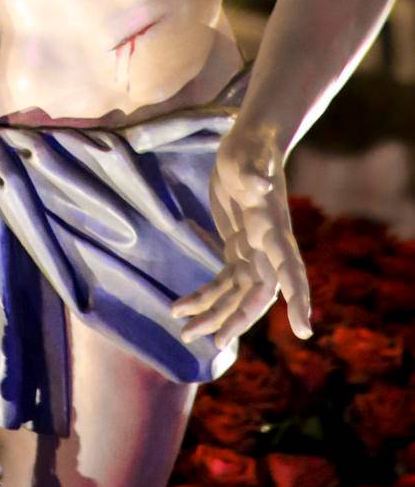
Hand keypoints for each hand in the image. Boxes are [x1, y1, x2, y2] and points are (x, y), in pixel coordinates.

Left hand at [172, 123, 312, 345]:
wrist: (250, 145)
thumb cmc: (251, 150)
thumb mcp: (249, 157)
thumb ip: (254, 171)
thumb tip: (259, 183)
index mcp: (274, 230)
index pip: (289, 269)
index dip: (297, 297)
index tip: (304, 329)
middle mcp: (267, 248)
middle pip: (257, 294)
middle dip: (238, 319)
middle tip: (215, 342)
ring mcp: (252, 251)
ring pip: (236, 295)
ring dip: (214, 315)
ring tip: (186, 333)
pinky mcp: (236, 248)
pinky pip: (222, 282)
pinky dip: (204, 296)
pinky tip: (181, 308)